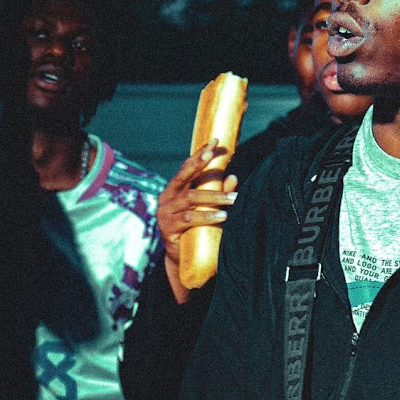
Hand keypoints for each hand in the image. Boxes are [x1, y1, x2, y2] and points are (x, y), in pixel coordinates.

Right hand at [157, 139, 237, 266]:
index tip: (214, 141)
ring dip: (214, 197)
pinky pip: (189, 219)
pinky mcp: (168, 228)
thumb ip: (217, 192)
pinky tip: (222, 216)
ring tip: (233, 198)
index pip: (187, 167)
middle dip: (200, 164)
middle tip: (215, 155)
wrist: (181, 258)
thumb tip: (234, 177)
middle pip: (184, 176)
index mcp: (174, 189)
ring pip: (191, 199)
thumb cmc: (195, 228)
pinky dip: (207, 216)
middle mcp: (167, 197)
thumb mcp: (207, 207)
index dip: (200, 154)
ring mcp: (165, 213)